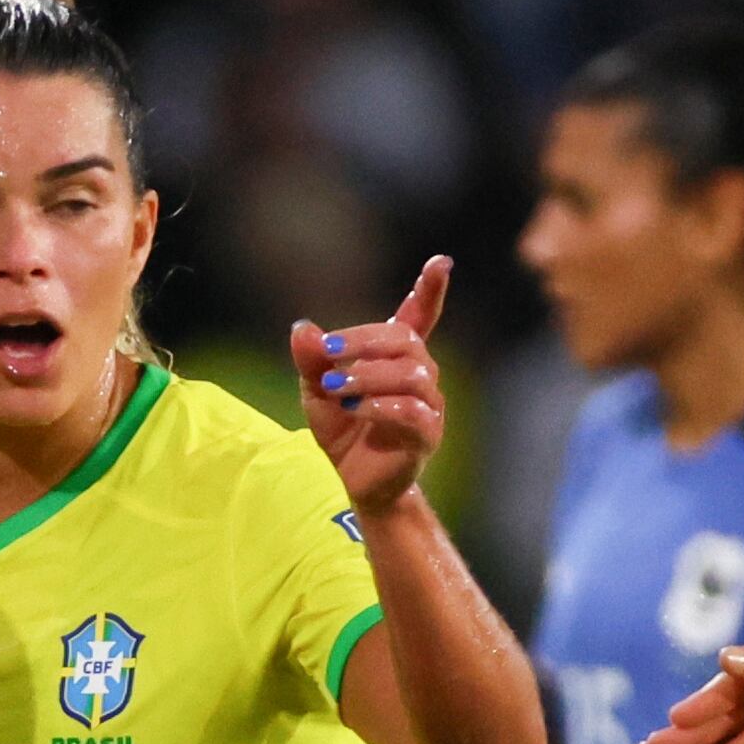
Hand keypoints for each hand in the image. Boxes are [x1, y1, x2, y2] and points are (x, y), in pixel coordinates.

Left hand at [292, 258, 455, 518]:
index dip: (430, 291)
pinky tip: (356, 408)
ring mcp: (428, 405)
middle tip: (327, 353)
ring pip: (413, 375)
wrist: (354, 480)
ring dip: (369, 376)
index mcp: (396, 358)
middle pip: (406, 341)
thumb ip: (312, 359)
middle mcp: (420, 375)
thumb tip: (302, 328)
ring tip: (336, 388)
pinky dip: (383, 405)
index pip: (419, 317)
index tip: (441, 262)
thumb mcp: (316, 391)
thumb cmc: (342, 430)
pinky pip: (415, 412)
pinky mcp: (427, 435)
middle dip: (364, 342)